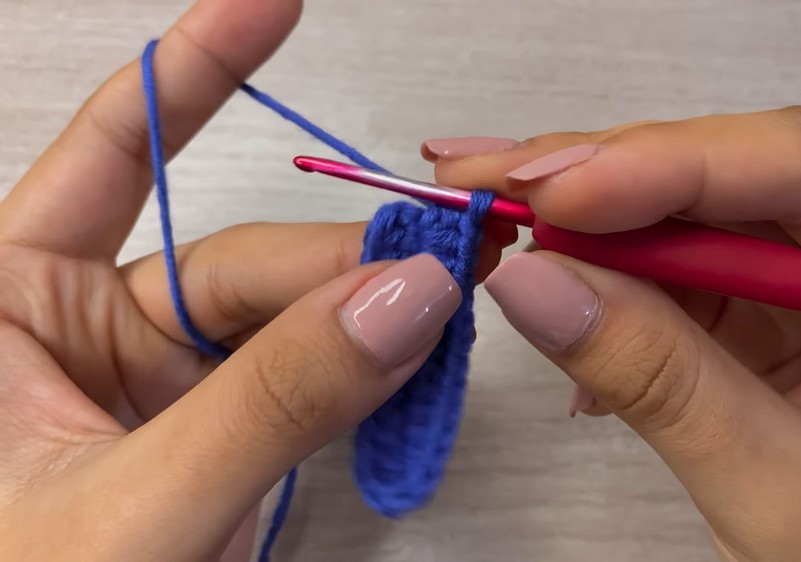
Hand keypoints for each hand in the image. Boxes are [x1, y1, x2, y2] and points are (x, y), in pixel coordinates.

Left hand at [0, 1, 512, 559]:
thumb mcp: (136, 510)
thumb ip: (273, 401)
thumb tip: (404, 298)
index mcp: (1, 302)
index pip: (118, 151)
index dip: (199, 66)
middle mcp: (78, 326)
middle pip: (239, 258)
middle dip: (345, 263)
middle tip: (448, 267)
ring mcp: (153, 381)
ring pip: (286, 320)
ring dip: (366, 322)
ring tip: (444, 323)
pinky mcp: (209, 429)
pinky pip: (301, 379)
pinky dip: (360, 378)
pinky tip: (408, 372)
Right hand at [423, 110, 800, 560]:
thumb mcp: (787, 493)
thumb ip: (666, 384)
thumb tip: (535, 282)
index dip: (671, 164)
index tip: (556, 192)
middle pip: (733, 173)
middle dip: (599, 174)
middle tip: (481, 180)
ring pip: (689, 210)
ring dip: (581, 216)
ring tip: (489, 218)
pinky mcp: (761, 311)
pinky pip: (671, 267)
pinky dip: (597, 271)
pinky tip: (541, 279)